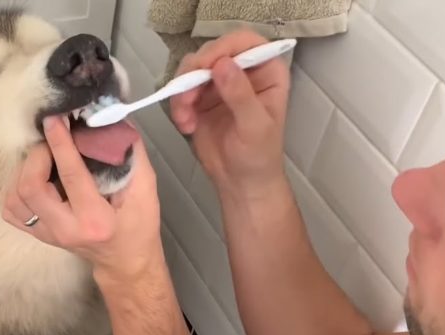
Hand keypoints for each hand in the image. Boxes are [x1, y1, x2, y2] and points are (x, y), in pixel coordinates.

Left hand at [2, 116, 163, 285]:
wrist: (124, 260)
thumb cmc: (138, 225)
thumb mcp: (146, 190)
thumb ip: (131, 153)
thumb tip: (110, 119)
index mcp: (95, 219)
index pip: (71, 175)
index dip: (60, 143)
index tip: (55, 119)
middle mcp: (66, 229)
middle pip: (31, 188)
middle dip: (37, 156)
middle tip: (52, 142)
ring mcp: (48, 235)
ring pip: (15, 198)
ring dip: (25, 170)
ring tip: (44, 159)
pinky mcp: (38, 234)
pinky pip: (11, 209)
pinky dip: (17, 188)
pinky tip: (35, 178)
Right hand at [170, 30, 290, 202]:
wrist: (240, 182)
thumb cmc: (259, 155)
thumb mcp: (255, 126)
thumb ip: (241, 95)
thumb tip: (223, 64)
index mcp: (267, 72)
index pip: (245, 42)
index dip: (223, 48)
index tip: (206, 68)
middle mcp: (242, 71)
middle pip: (213, 51)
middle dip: (195, 73)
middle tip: (188, 98)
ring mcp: (219, 83)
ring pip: (191, 68)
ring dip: (182, 91)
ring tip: (186, 119)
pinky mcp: (200, 97)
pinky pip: (181, 88)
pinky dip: (178, 105)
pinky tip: (186, 126)